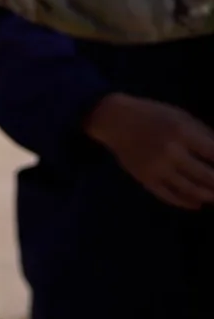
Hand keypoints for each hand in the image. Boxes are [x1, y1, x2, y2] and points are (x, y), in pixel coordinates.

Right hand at [85, 93, 213, 209]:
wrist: (114, 120)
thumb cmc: (152, 114)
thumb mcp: (181, 116)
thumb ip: (205, 134)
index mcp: (182, 132)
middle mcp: (170, 152)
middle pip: (207, 176)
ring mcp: (157, 168)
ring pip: (191, 190)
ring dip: (209, 195)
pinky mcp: (145, 178)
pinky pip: (169, 196)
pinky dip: (186, 203)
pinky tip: (197, 204)